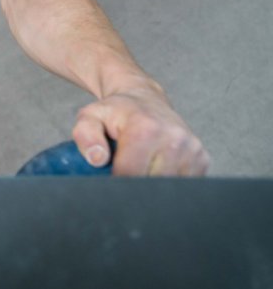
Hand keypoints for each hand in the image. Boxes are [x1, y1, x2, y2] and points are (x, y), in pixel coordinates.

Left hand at [72, 87, 208, 175]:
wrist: (145, 99)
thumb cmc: (116, 112)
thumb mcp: (91, 116)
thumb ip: (86, 135)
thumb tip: (97, 159)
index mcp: (145, 129)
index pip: (128, 175)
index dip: (114, 182)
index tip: (108, 178)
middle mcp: (174, 139)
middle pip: (149, 185)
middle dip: (133, 185)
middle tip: (124, 171)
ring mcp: (192, 150)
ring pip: (167, 189)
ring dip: (152, 185)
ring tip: (141, 165)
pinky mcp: (202, 159)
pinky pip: (182, 185)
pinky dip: (167, 182)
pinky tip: (156, 167)